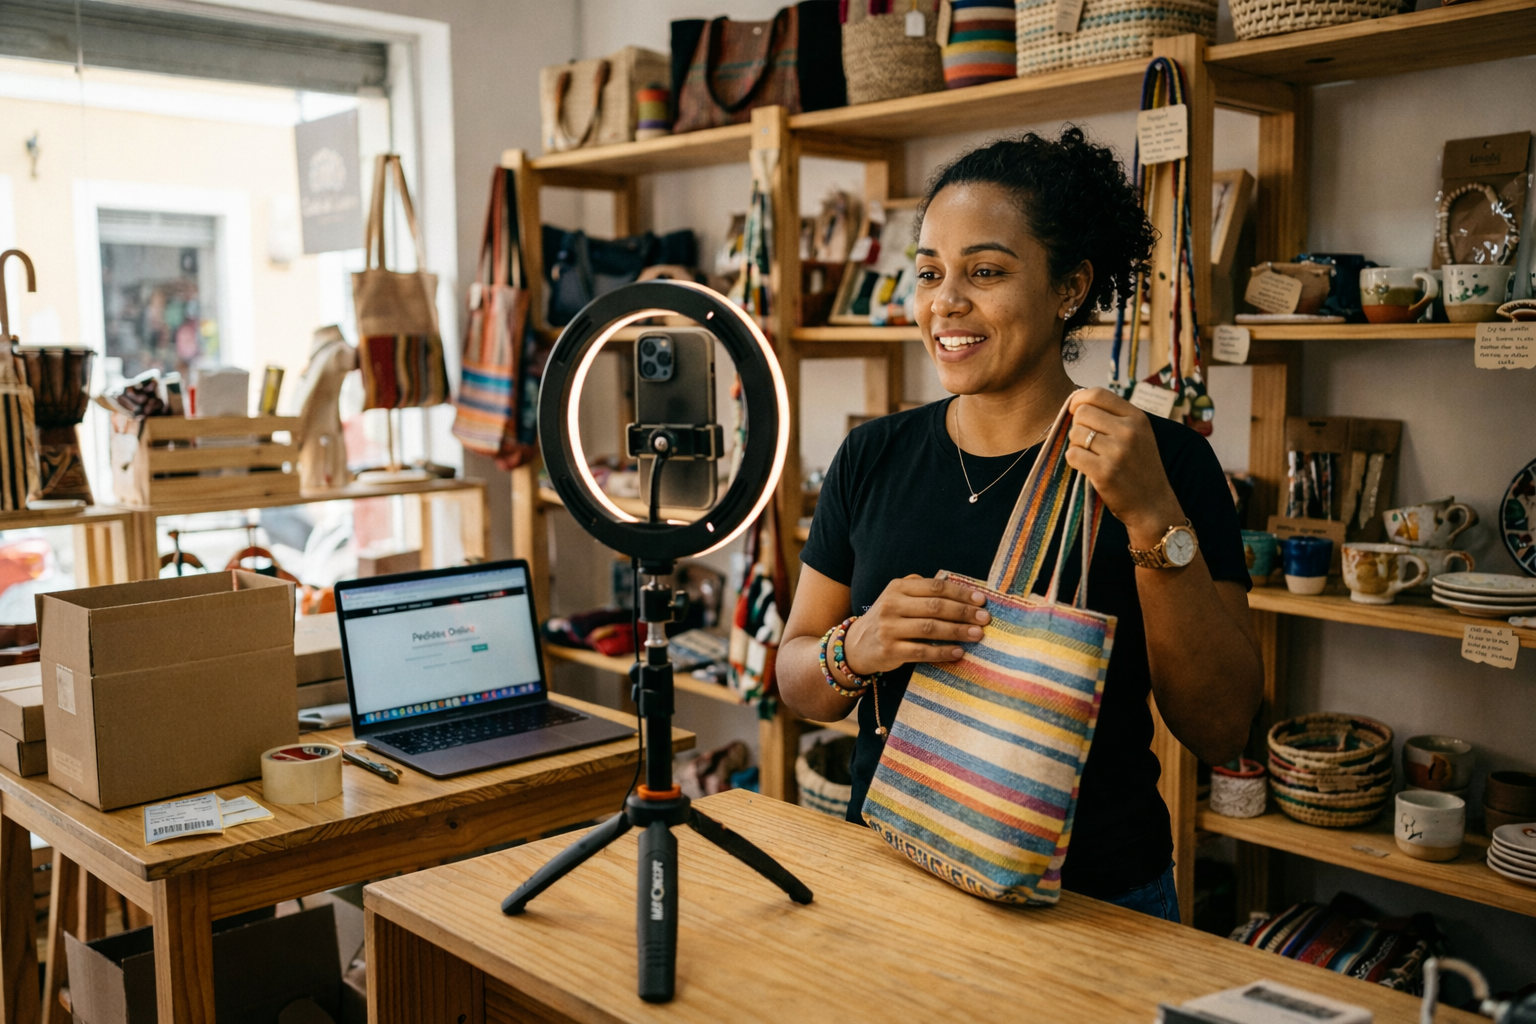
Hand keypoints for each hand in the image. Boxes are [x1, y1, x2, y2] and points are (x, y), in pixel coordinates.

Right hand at [842, 575, 989, 675]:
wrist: (855, 646)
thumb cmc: (886, 619)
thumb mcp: (896, 597)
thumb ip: (920, 589)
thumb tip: (957, 587)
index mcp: (897, 588)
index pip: (935, 587)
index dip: (960, 593)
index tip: (981, 600)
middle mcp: (892, 605)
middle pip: (935, 607)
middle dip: (964, 612)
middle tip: (985, 618)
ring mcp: (889, 628)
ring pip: (930, 628)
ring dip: (957, 631)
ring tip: (978, 634)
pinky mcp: (890, 650)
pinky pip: (921, 651)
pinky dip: (942, 652)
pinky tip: (958, 652)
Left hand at [1064, 388, 1184, 548]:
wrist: (1153, 505)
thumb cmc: (1140, 468)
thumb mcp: (1138, 434)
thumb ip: (1114, 417)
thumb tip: (1077, 402)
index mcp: (1137, 418)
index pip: (1098, 394)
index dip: (1080, 400)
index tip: (1076, 410)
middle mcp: (1129, 431)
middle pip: (1082, 413)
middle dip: (1078, 426)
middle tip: (1088, 442)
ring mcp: (1117, 452)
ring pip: (1075, 434)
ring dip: (1077, 445)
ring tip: (1092, 456)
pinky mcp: (1104, 472)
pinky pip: (1073, 455)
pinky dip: (1075, 461)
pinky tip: (1088, 467)